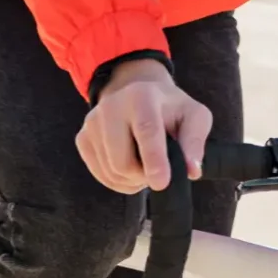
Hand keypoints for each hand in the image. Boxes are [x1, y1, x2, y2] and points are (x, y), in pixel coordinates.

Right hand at [77, 59, 210, 193]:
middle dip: (144, 176)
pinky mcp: (82, 138)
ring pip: (112, 172)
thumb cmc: (169, 108)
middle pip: (123, 162)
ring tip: (145, 166)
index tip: (161, 184)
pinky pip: (101, 175)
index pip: (146, 130)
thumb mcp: (194, 116)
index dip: (153, 159)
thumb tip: (192, 171)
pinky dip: (119, 181)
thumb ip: (195, 141)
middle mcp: (111, 107)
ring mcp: (92, 123)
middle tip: (159, 171)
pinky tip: (130, 168)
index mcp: (142, 96)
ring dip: (133, 180)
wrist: (135, 93)